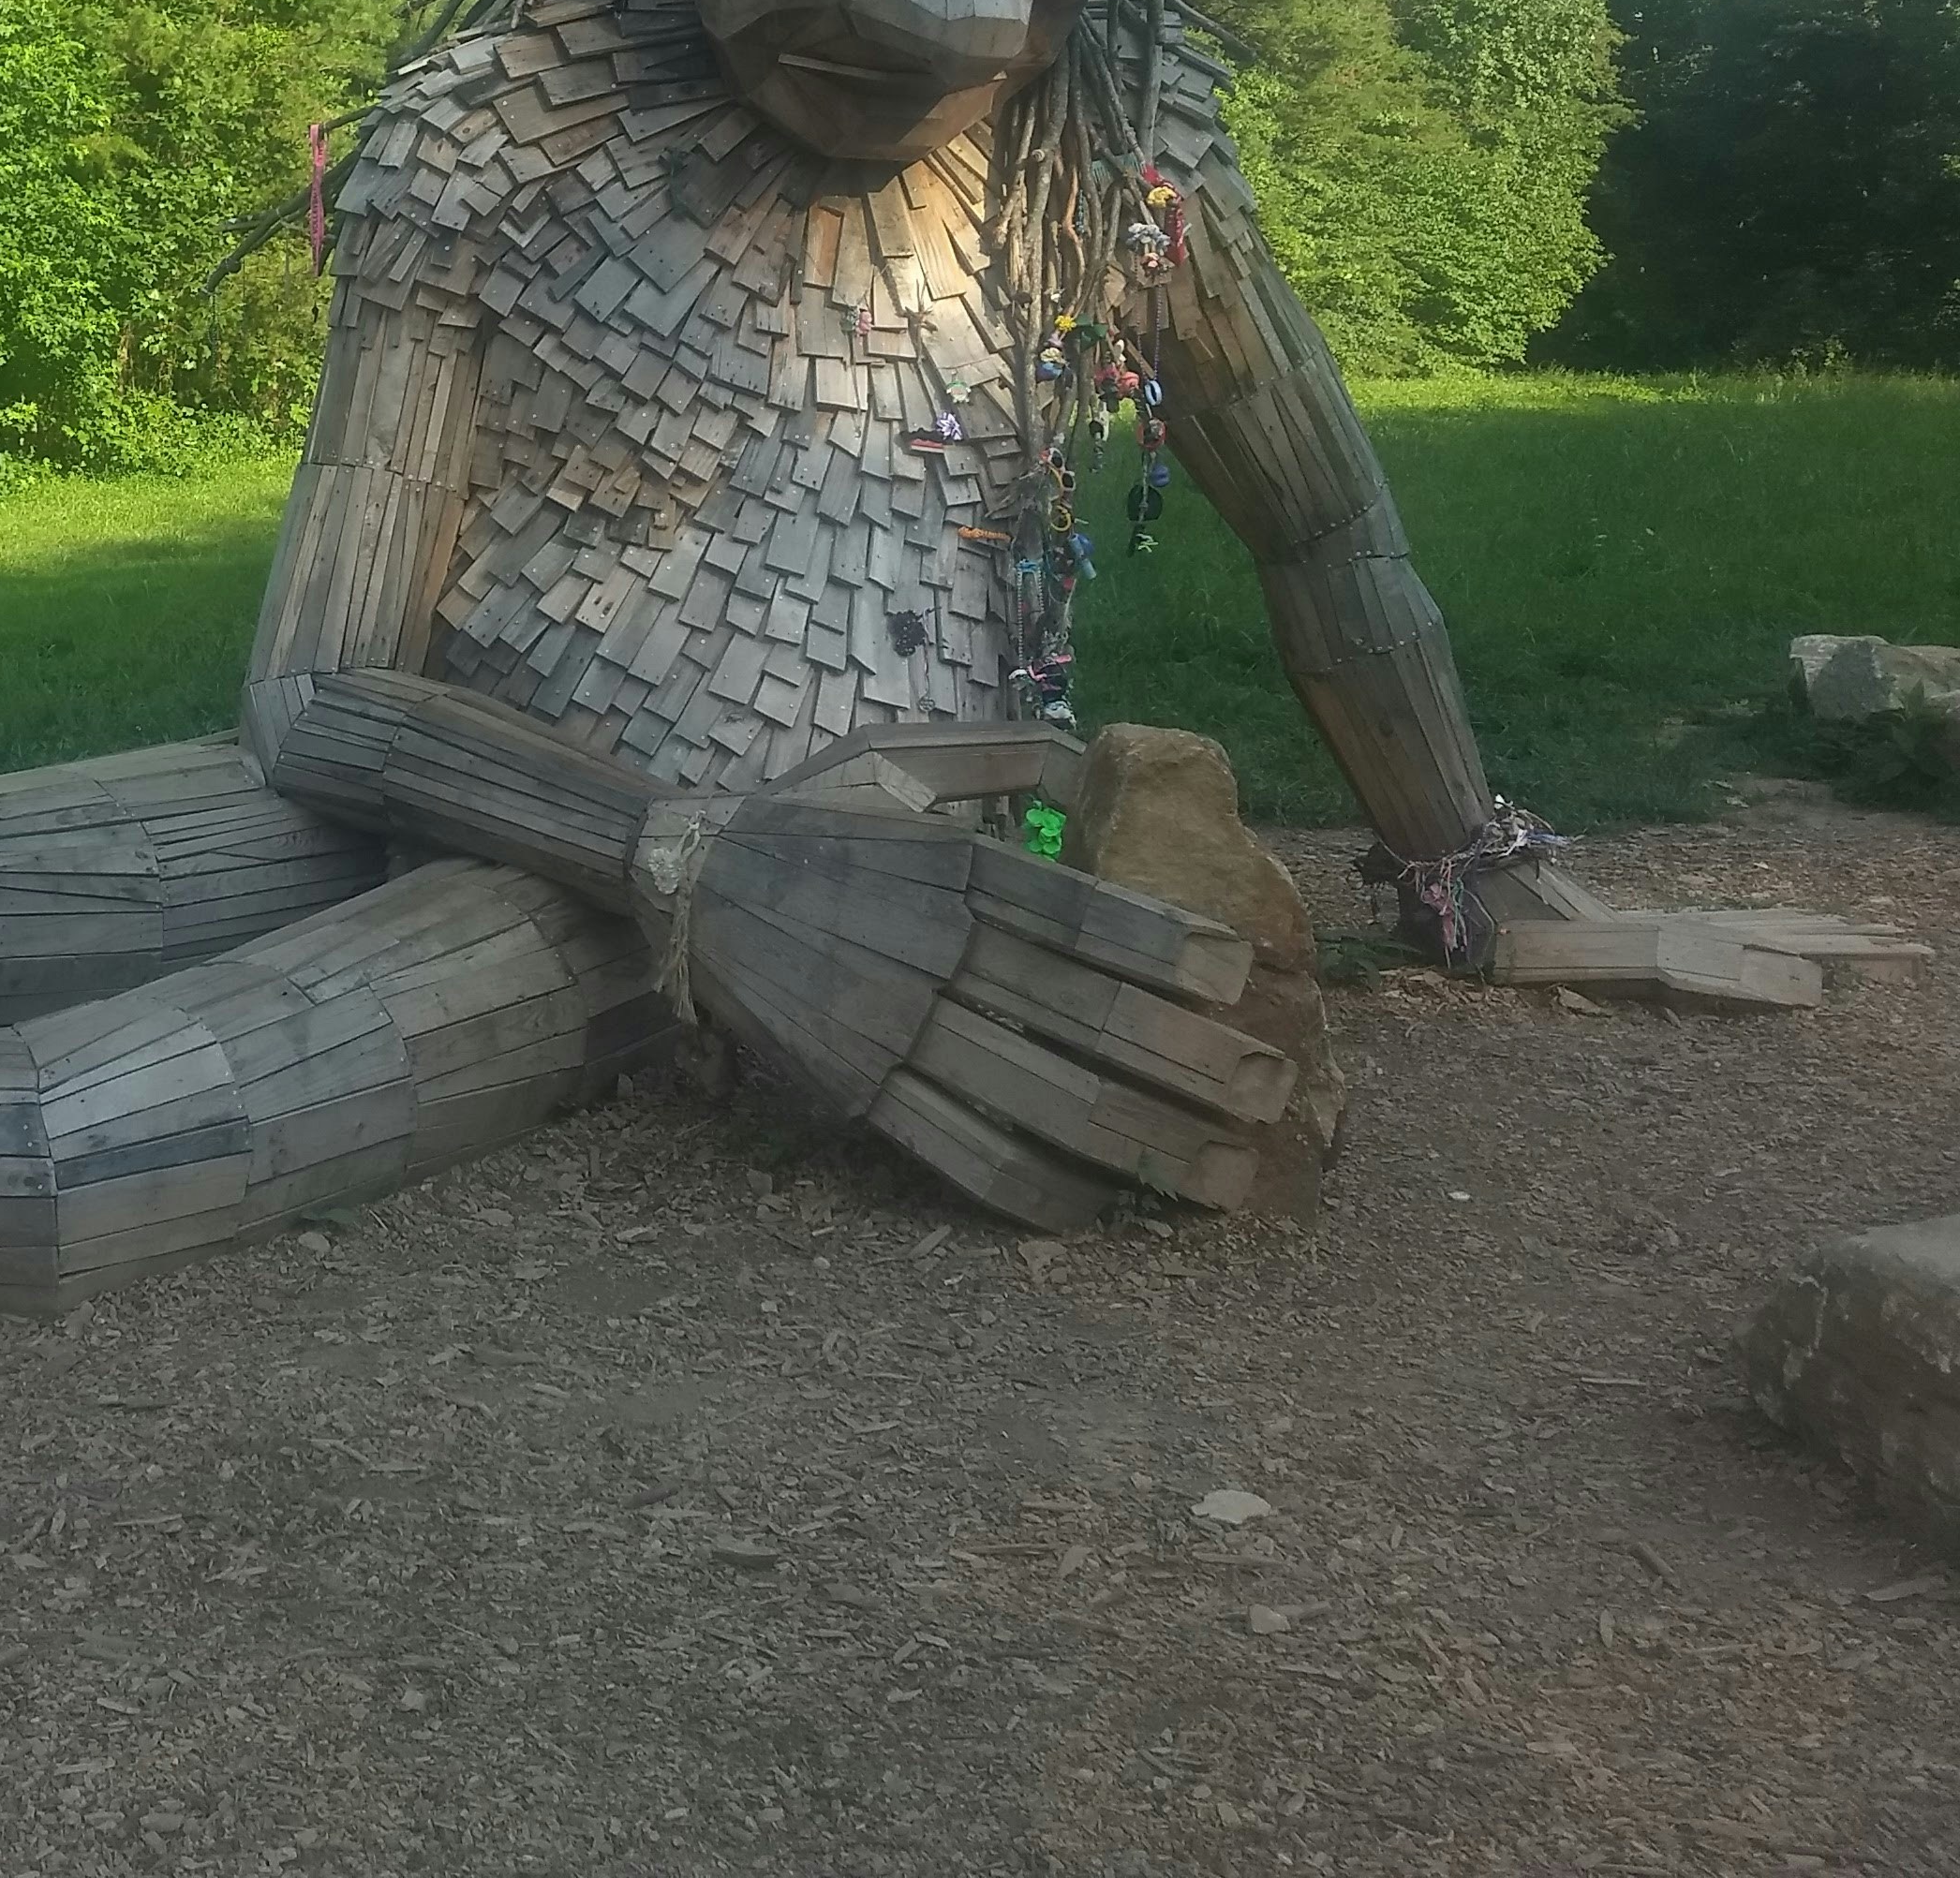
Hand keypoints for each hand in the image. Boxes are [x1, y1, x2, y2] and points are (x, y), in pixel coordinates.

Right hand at [662, 782, 1295, 1230]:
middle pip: (1081, 1018)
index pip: (1078, 912)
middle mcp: (930, 950)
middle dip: (1190, 1063)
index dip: (1167, 948)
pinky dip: (1037, 1188)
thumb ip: (1010, 754)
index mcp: (949, 865)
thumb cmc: (813, 814)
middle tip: (1273, 1092)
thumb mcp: (902, 753)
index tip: (1242, 976)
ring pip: (1039, 1100)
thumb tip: (1106, 766)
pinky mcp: (858, 1092)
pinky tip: (1099, 1205)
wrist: (685, 878)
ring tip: (1225, 1175)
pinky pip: (960, 1153)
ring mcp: (893, 1030)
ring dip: (1145, 1143)